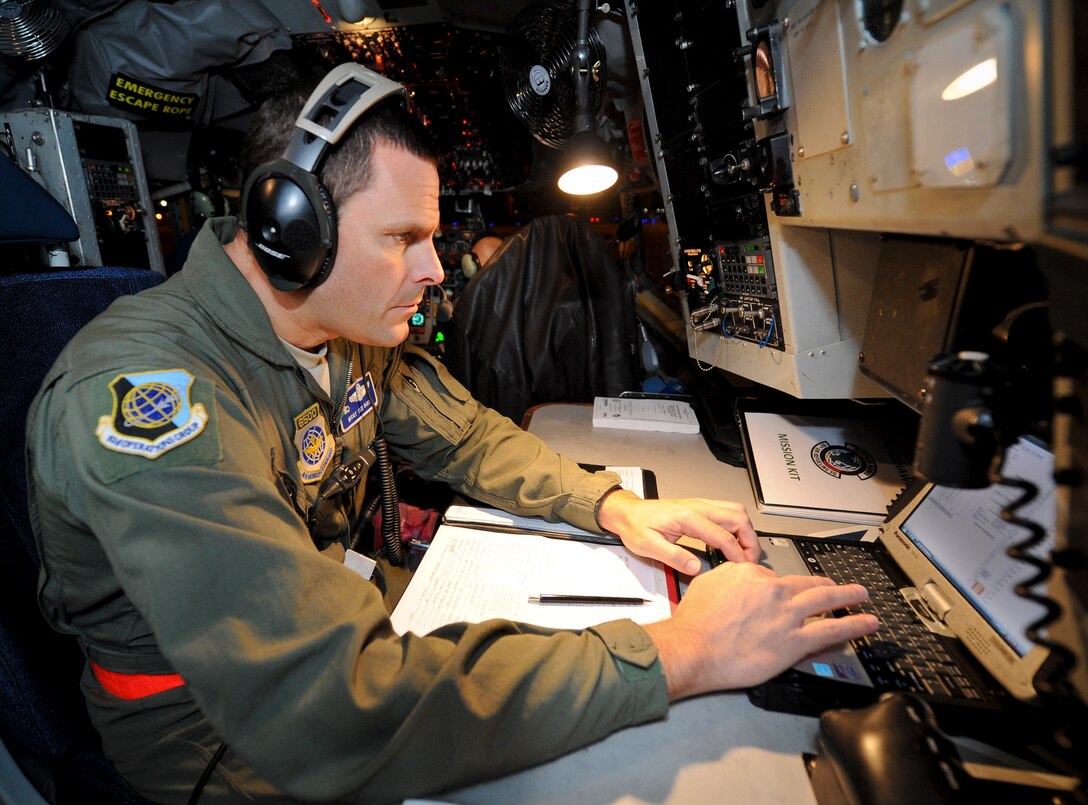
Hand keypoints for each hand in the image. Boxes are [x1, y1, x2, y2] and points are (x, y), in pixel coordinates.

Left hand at [597, 490, 758, 574]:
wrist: (628, 513)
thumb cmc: (636, 526)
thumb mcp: (648, 546)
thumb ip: (673, 557)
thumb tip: (696, 567)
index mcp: (687, 516)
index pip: (723, 536)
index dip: (737, 554)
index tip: (740, 569)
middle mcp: (697, 507)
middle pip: (738, 518)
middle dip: (749, 541)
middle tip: (748, 561)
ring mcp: (700, 505)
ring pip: (736, 512)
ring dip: (745, 532)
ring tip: (743, 553)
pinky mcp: (700, 508)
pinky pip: (727, 513)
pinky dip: (736, 527)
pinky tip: (730, 543)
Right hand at [643, 561, 878, 699]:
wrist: (692, 649)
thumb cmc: (694, 623)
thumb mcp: (707, 584)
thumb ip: (730, 578)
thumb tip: (740, 579)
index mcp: (751, 574)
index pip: (776, 578)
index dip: (782, 589)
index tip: (786, 596)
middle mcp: (774, 590)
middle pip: (808, 584)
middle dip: (827, 584)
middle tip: (840, 587)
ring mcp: (787, 615)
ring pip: (826, 600)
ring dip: (848, 596)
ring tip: (860, 595)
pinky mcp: (795, 642)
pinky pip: (831, 631)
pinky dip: (854, 625)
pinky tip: (867, 623)